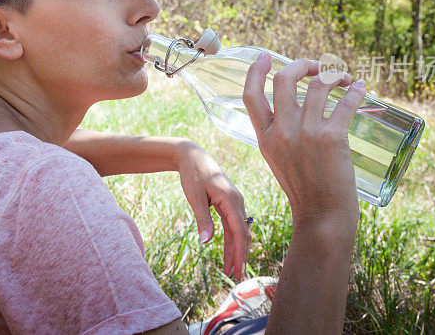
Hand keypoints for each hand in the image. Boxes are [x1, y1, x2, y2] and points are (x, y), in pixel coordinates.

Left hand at [175, 141, 250, 279]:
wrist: (192, 156)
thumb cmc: (193, 174)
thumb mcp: (195, 197)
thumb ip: (202, 219)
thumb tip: (206, 242)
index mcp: (231, 200)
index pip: (239, 232)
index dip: (239, 253)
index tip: (237, 270)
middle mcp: (237, 202)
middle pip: (242, 235)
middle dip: (240, 256)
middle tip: (236, 277)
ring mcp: (234, 203)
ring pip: (238, 232)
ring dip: (235, 250)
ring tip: (230, 270)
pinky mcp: (228, 204)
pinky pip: (232, 225)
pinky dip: (230, 240)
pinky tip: (227, 252)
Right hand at [242, 55, 365, 231]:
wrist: (322, 215)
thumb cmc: (304, 188)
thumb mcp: (278, 158)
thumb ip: (279, 133)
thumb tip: (294, 105)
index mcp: (264, 136)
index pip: (250, 95)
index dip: (256, 71)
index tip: (266, 56)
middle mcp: (282, 131)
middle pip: (284, 79)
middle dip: (302, 64)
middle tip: (316, 66)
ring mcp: (306, 133)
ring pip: (317, 85)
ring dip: (333, 74)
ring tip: (343, 78)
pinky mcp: (331, 137)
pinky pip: (345, 102)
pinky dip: (355, 90)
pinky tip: (360, 87)